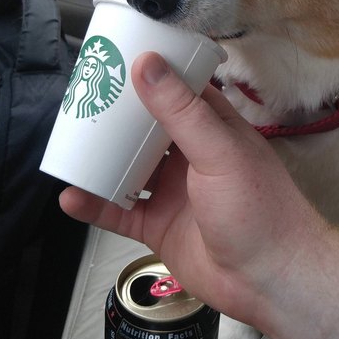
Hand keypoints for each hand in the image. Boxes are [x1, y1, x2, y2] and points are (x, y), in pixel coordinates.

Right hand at [60, 51, 321, 325]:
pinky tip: (72, 196)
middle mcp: (192, 157)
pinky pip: (119, 212)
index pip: (178, 90)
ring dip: (100, 159)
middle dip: (115, 117)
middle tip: (81, 100)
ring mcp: (174, 192)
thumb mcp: (220, 151)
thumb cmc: (262, 210)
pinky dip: (95, 204)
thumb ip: (182, 110)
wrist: (269, 280)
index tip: (116, 58)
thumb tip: (149, 65)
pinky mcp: (159, 226)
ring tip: (69, 145)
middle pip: (146, 129)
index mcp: (214, 129)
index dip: (151, 73)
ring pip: (127, 168)